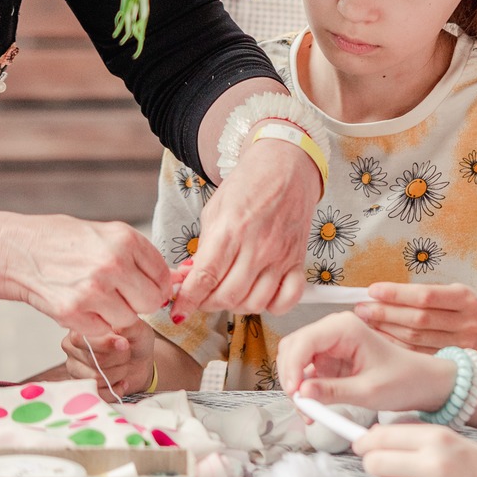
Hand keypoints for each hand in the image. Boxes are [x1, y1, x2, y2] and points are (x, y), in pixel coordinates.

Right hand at [0, 215, 172, 337]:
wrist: (20, 250)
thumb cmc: (66, 242)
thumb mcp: (109, 236)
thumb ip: (141, 258)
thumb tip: (178, 279)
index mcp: (126, 240)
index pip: (163, 277)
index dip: (155, 285)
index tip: (142, 285)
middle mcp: (113, 264)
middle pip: (151, 302)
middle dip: (138, 302)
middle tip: (119, 293)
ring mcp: (93, 291)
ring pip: (128, 319)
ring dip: (116, 314)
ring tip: (96, 296)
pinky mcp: (73, 313)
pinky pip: (104, 331)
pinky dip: (96, 324)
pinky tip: (82, 305)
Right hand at [59, 317, 157, 401]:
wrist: (138, 362)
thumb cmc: (134, 341)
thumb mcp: (135, 327)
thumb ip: (125, 324)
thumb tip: (115, 331)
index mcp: (81, 328)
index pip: (83, 339)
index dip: (107, 345)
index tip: (125, 344)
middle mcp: (71, 347)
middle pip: (94, 360)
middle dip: (119, 360)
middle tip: (126, 355)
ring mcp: (73, 368)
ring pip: (96, 378)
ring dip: (118, 374)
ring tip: (123, 367)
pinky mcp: (80, 386)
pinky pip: (97, 393)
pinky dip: (115, 390)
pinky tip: (121, 382)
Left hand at [177, 134, 321, 316]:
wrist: (286, 167)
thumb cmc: (249, 185)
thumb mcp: (214, 210)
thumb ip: (203, 247)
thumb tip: (190, 278)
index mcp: (230, 230)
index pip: (205, 278)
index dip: (188, 300)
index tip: (179, 309)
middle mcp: (257, 247)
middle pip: (227, 296)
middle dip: (207, 303)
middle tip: (202, 296)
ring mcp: (280, 256)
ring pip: (254, 303)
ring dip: (236, 306)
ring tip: (228, 293)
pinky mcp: (297, 261)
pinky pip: (287, 299)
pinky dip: (272, 306)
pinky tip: (260, 295)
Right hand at [277, 312, 457, 413]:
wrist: (423, 382)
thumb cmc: (403, 380)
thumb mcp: (368, 391)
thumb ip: (333, 392)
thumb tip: (302, 394)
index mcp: (345, 327)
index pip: (303, 341)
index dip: (292, 368)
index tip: (295, 394)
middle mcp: (334, 329)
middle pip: (293, 348)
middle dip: (291, 377)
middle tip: (301, 406)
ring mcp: (331, 344)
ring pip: (296, 360)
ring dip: (296, 386)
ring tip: (309, 412)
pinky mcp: (331, 359)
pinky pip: (307, 372)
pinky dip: (305, 390)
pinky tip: (314, 408)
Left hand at [355, 282, 476, 350]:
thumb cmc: (452, 309)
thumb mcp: (446, 293)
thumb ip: (418, 293)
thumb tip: (377, 294)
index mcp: (465, 298)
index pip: (425, 295)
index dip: (396, 293)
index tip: (372, 291)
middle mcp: (467, 323)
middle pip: (419, 318)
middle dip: (386, 313)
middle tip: (362, 309)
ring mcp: (461, 346)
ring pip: (415, 338)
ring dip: (385, 330)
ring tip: (366, 322)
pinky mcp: (450, 362)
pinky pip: (415, 355)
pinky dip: (393, 345)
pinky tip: (378, 338)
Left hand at [355, 424, 476, 476]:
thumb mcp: (456, 439)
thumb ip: (419, 437)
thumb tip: (375, 435)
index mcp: (439, 439)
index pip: (381, 437)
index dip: (366, 442)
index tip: (362, 446)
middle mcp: (436, 465)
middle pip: (375, 464)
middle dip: (374, 465)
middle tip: (385, 469)